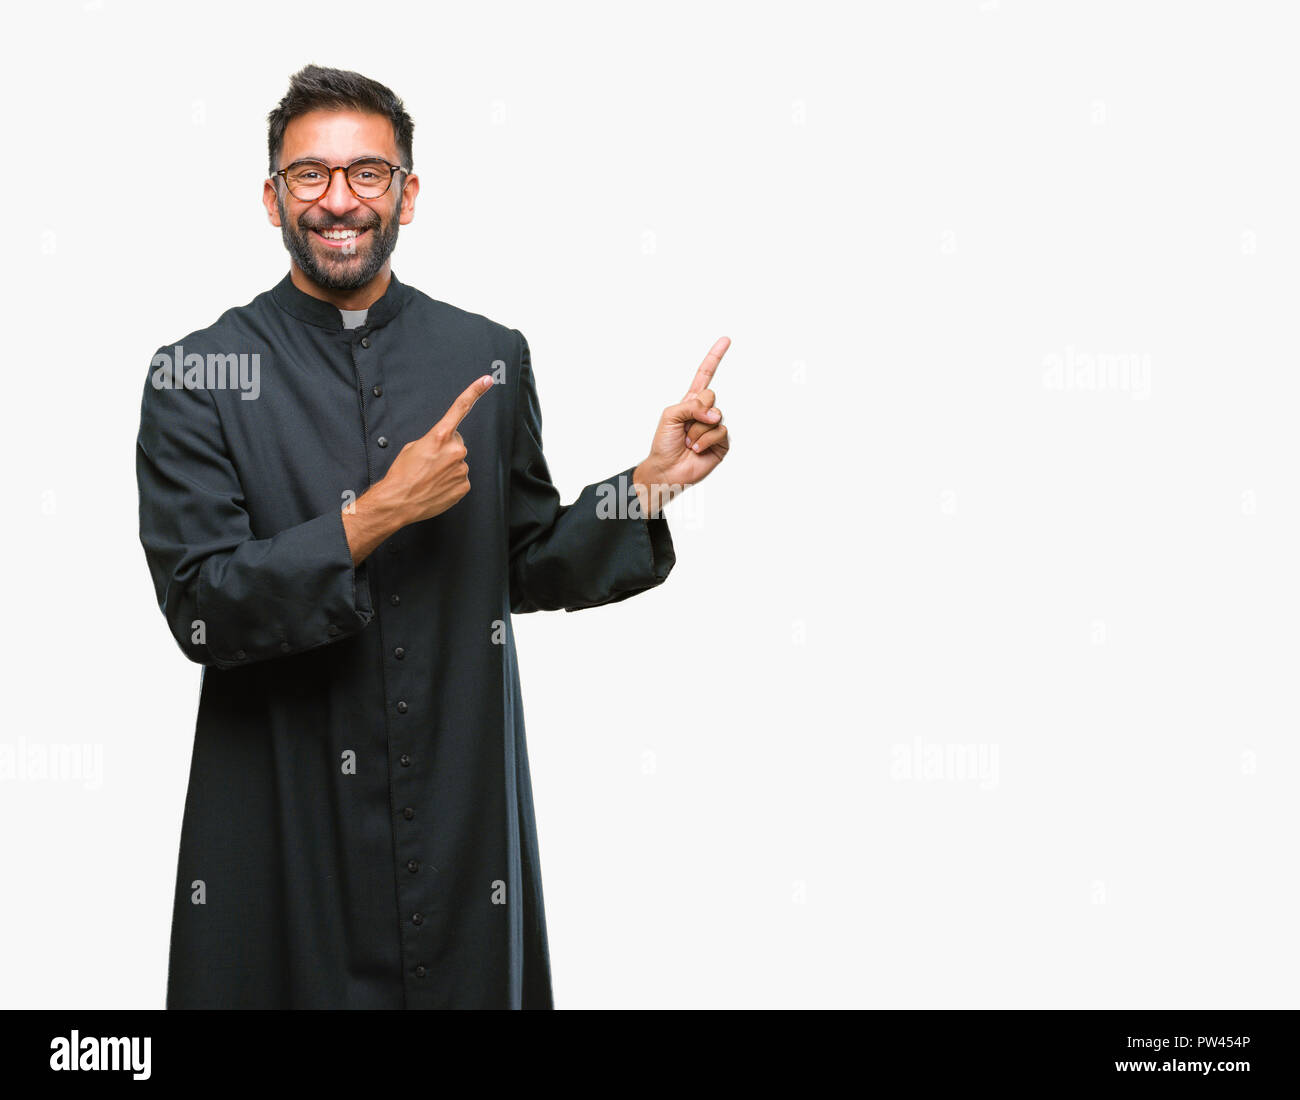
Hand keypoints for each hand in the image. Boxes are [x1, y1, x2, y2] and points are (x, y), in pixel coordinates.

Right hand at [380, 374, 495, 523]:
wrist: (399, 501)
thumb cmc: (402, 474)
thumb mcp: (413, 447)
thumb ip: (433, 440)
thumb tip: (444, 446)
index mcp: (440, 436)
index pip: (460, 408)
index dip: (475, 392)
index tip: (487, 380)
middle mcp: (455, 450)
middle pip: (457, 443)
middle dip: (446, 450)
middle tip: (429, 463)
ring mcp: (462, 469)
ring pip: (458, 462)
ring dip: (447, 467)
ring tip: (430, 477)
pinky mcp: (464, 486)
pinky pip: (460, 479)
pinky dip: (450, 482)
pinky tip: (437, 486)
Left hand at [634, 337, 730, 512]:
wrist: (667, 469)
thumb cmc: (664, 443)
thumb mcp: (670, 416)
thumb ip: (690, 405)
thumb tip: (714, 413)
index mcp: (691, 402)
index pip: (705, 375)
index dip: (714, 358)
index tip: (725, 340)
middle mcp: (705, 412)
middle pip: (710, 396)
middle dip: (696, 411)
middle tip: (686, 426)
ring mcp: (714, 427)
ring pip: (715, 417)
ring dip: (697, 431)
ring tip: (689, 441)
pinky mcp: (721, 443)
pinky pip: (720, 432)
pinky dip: (705, 441)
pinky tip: (697, 449)